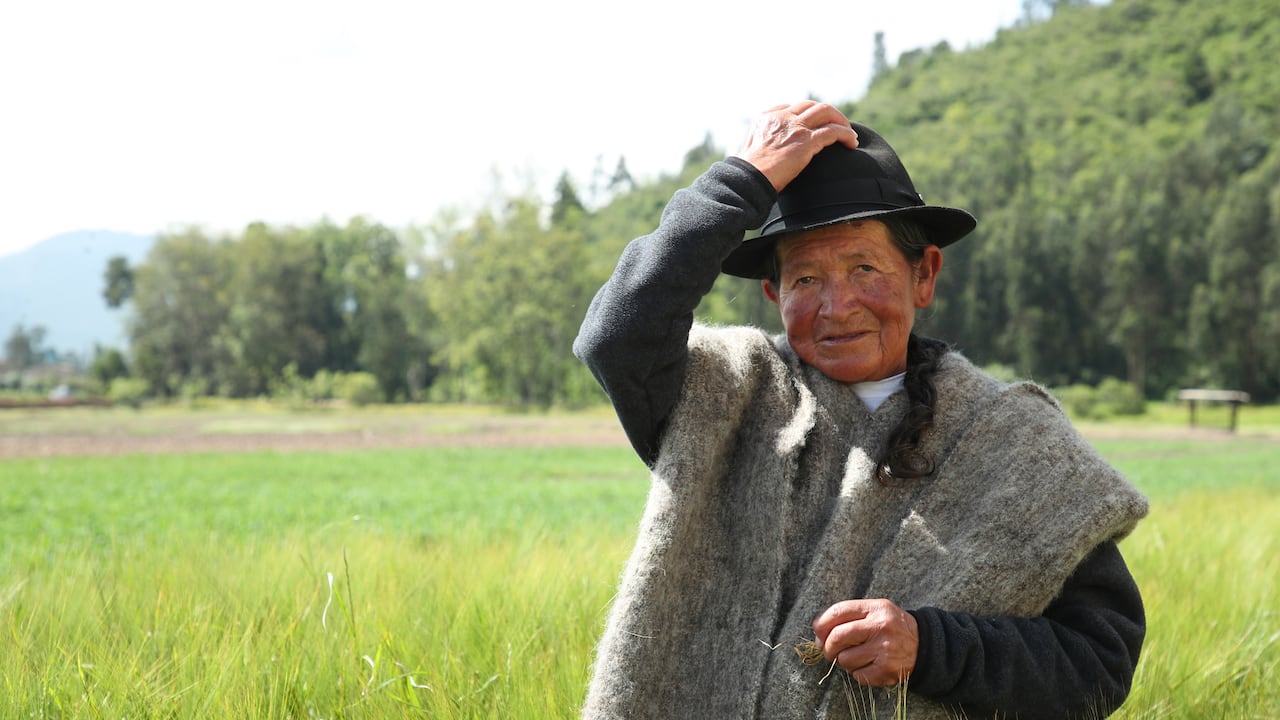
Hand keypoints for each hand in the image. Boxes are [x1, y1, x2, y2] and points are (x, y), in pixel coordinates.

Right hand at [735, 101, 858, 192]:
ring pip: (826, 112)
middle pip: (811, 105)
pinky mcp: (806, 141)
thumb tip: (768, 155)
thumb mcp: (749, 152)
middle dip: (828, 114)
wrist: (747, 181)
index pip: (791, 107)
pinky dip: (846, 134)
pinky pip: (834, 131)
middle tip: (838, 127)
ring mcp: (795, 127)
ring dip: (841, 121)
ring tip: (850, 134)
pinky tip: (852, 143)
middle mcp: (781, 118)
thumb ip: (761, 146)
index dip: (806, 115)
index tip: (815, 126)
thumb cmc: (747, 175)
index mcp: (766, 118)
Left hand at [813, 598, 918, 686]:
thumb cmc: (890, 627)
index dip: (821, 623)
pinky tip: (868, 665)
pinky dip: (858, 673)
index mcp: (875, 608)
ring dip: (844, 661)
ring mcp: (884, 650)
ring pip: (844, 659)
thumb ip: (848, 616)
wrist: (924, 645)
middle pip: (837, 637)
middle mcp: (881, 627)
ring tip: (856, 657)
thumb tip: (818, 633)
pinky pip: (857, 675)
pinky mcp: (887, 670)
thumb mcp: (875, 611)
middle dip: (827, 647)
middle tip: (829, 651)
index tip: (818, 631)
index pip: (838, 612)